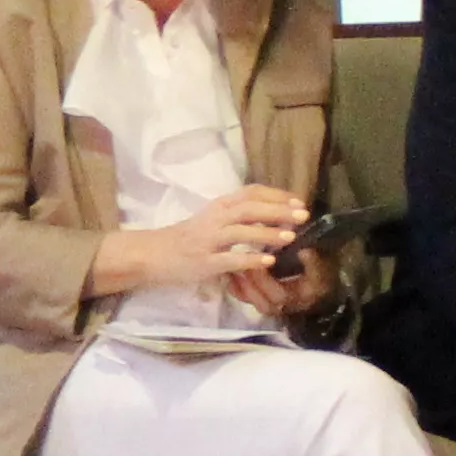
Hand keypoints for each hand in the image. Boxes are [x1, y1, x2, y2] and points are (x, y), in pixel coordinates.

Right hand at [91, 183, 307, 301]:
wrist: (152, 255)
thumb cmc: (186, 238)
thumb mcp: (211, 220)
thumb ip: (237, 217)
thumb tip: (273, 216)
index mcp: (218, 206)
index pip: (250, 193)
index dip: (276, 195)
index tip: (298, 201)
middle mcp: (214, 219)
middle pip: (249, 208)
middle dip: (278, 211)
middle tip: (303, 215)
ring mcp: (208, 241)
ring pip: (241, 232)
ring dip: (267, 233)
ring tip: (290, 237)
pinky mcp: (204, 263)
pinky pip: (230, 260)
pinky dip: (250, 260)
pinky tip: (268, 262)